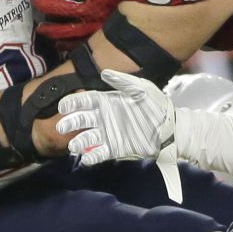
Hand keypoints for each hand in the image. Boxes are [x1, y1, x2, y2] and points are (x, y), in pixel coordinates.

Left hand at [33, 0, 120, 51]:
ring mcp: (97, 29)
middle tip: (36, 2)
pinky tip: (58, 45)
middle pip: (66, 9)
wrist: (152, 13)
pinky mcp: (100, 40)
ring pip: (69, 31)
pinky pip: (81, 45)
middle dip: (49, 5)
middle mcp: (95, 12)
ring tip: (40, 28)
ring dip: (53, 30)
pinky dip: (67, 46)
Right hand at [56, 69, 174, 164]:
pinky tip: (87, 158)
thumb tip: (104, 73)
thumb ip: (123, 81)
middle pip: (81, 120)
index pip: (84, 101)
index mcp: (107, 101)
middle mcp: (104, 118)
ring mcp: (108, 134)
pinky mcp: (115, 149)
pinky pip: (99, 153)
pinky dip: (91, 156)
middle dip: (70, 123)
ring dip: (78, 142)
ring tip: (73, 146)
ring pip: (87, 138)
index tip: (62, 107)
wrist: (170, 127)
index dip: (72, 103)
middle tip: (62, 127)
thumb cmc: (156, 105)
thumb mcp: (142, 89)